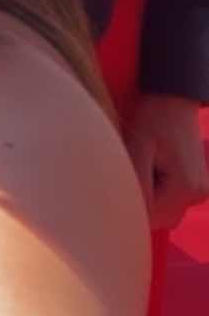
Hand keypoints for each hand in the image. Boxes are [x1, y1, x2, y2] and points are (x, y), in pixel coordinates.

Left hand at [125, 93, 208, 231]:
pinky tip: (150, 168)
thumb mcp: (137, 146)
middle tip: (128, 171)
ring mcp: (199, 191)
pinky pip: (170, 201)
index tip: (115, 187)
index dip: (128, 206)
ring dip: (147, 197)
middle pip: (158, 219)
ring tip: (141, 166)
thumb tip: (124, 210)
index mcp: (185, 188)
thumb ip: (135, 182)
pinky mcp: (195, 185)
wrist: (173, 96)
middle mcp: (197, 195)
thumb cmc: (153, 118)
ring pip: (164, 211)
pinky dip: (156, 192)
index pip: (149, 218)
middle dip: (139, 202)